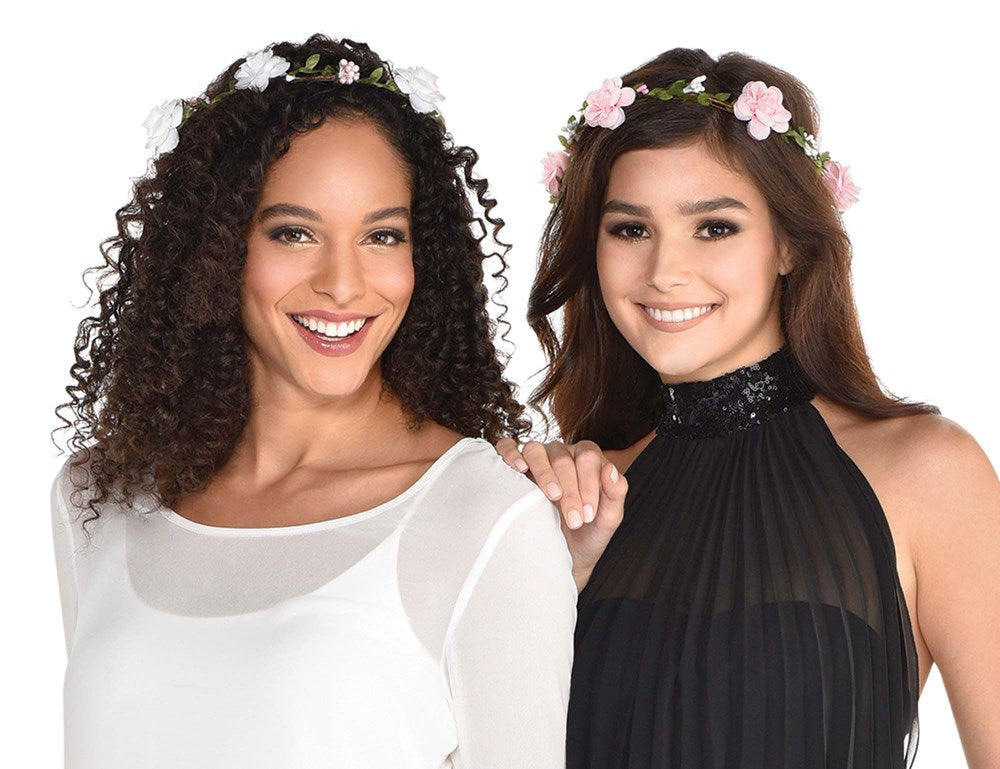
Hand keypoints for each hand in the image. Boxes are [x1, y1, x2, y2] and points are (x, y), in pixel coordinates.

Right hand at [495, 438, 627, 590]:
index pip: (588, 457)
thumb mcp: (608, 518)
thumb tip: (611, 470)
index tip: (587, 515)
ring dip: (544, 473)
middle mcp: (562, 452)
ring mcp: (537, 457)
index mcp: (587, 459)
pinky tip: (518, 468)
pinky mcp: (514, 467)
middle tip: (574, 520)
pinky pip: (507, 448)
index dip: (588, 485)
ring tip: (552, 496)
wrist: (564, 554)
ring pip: (536, 450)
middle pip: (562, 457)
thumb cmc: (587, 533)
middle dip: (570, 490)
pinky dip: (510, 453)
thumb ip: (616, 493)